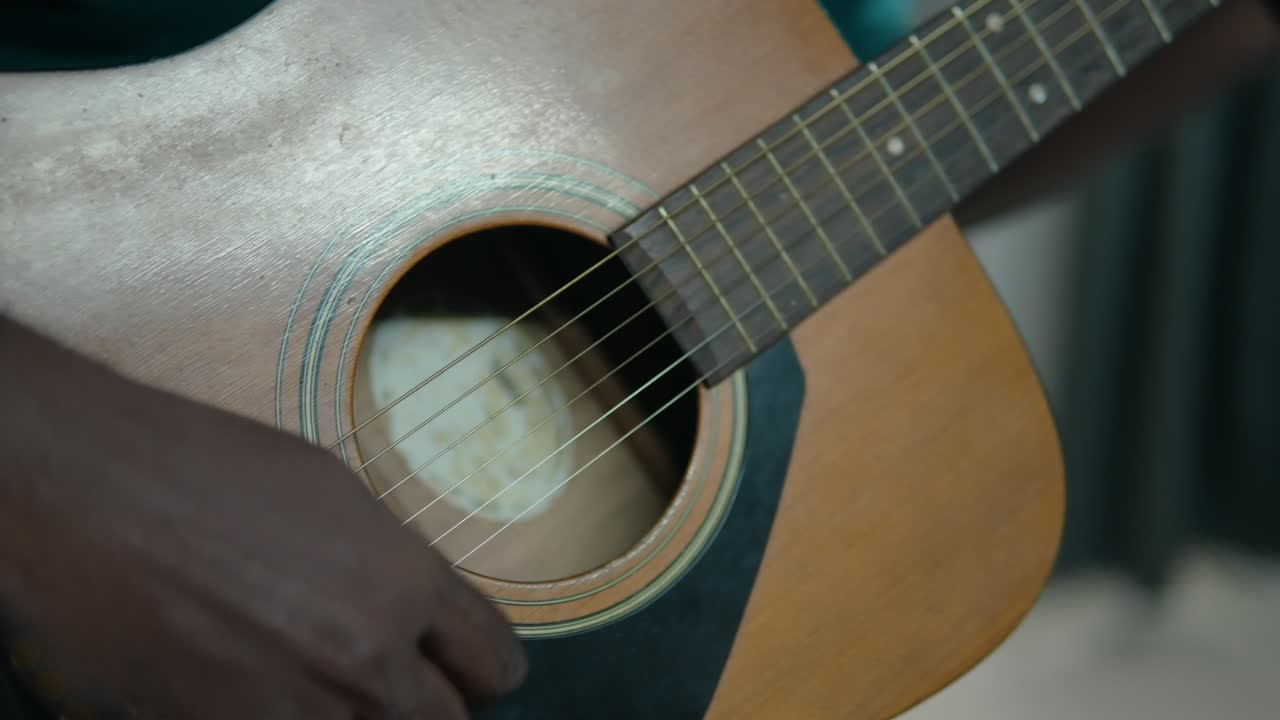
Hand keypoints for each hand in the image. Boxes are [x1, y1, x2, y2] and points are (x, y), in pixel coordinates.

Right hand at [0, 317, 525, 718]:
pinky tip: (258, 685)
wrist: (94, 498)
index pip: (493, 656)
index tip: (479, 670)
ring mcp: (301, 708)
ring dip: (356, 715)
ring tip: (316, 675)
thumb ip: (390, 564)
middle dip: (432, 700)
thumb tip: (413, 605)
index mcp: (405, 582)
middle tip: (405, 681)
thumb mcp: (333, 494)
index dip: (489, 666)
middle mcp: (368, 656)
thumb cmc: (207, 471)